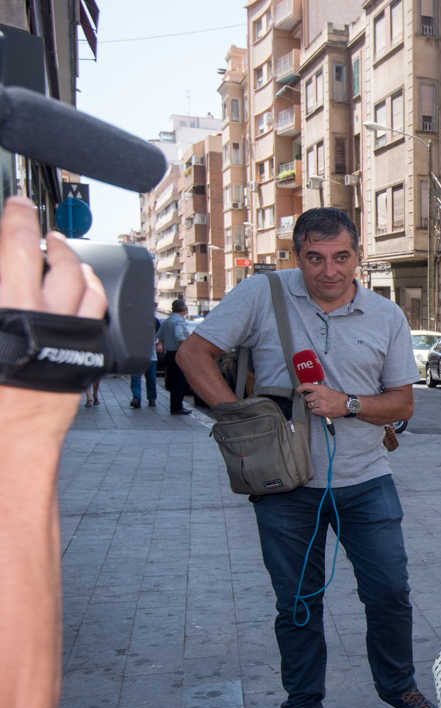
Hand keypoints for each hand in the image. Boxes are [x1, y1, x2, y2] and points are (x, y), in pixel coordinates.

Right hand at [0, 196, 106, 441]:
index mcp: (10, 304)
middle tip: (42, 229)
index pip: (16, 243)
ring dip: (74, 264)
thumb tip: (3, 274)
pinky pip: (97, 312)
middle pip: (58, 259)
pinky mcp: (88, 350)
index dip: (18, 217)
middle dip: (51, 239)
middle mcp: (46, 312)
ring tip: (64, 255)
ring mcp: (73, 332)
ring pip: (85, 283)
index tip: (18, 203)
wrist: (11, 437)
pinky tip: (82, 289)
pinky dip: (90, 292)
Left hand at [296, 381, 346, 417]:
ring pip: (309, 405)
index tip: (298, 391)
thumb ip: (317, 390)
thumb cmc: (337, 397)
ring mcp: (320, 403)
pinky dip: (316, 411)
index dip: (299, 389)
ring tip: (321, 405)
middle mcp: (319, 395)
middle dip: (310, 400)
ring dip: (313, 406)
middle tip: (317, 400)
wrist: (346, 404)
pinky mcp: (322, 410)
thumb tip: (307, 392)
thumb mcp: (327, 389)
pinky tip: (322, 409)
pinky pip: (313, 411)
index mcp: (320, 388)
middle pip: (306, 398)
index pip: (305, 386)